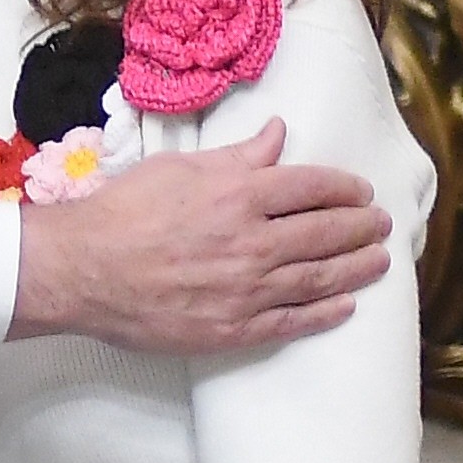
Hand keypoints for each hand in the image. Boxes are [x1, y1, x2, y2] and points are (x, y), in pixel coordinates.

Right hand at [9, 118, 392, 350]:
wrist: (81, 270)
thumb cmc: (123, 211)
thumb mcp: (179, 167)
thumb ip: (237, 156)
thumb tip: (278, 135)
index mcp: (240, 194)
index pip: (313, 187)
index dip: (345, 188)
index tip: (361, 192)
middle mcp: (253, 242)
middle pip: (327, 232)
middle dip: (362, 227)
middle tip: (381, 226)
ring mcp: (246, 289)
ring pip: (320, 278)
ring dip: (356, 268)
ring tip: (379, 261)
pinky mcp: (233, 327)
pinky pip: (292, 321)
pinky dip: (325, 313)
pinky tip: (345, 306)